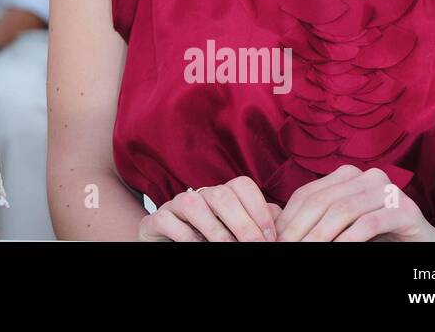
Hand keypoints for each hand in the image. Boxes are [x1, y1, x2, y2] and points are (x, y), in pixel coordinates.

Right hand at [138, 176, 280, 240]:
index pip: (242, 186)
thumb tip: (280, 220)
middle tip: (254, 245)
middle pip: (221, 194)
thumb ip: (257, 225)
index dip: (259, 211)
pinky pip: (166, 218)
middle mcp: (198, 195)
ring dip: (214, 229)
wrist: (170, 248)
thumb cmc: (209, 242)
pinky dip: (184, 235)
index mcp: (221, 196)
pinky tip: (197, 247)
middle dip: (242, 223)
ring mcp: (174, 206)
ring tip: (226, 247)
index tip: (270, 238)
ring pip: (192, 201)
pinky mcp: (154, 221)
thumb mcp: (237, 233)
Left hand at [275, 165, 434, 241]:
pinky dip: (348, 240)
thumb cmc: (375, 239)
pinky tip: (337, 252)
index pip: (307, 194)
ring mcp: (389, 190)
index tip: (274, 240)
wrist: (422, 247)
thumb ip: (312, 221)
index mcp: (347, 175)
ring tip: (306, 253)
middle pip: (322, 202)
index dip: (288, 218)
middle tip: (286, 248)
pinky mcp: (406, 210)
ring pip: (343, 211)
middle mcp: (368, 176)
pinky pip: (369, 224)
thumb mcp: (340, 227)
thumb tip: (272, 223)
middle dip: (300, 229)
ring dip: (320, 236)